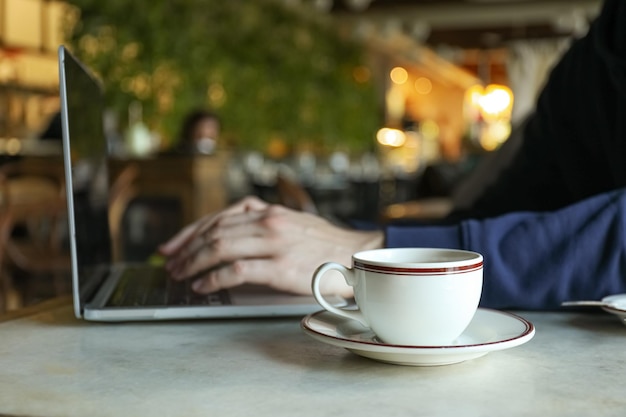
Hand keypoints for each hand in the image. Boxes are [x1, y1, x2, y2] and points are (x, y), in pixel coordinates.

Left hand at [158, 196, 383, 296]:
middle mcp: (268, 222)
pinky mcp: (281, 267)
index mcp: (268, 211)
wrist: (356, 256)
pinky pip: (237, 270)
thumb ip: (261, 220)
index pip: (217, 217)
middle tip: (171, 264)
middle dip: (186, 249)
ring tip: (180, 275)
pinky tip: (203, 284)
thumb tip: (227, 232)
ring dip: (194, 262)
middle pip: (214, 231)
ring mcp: (275, 244)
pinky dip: (214, 277)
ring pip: (221, 246)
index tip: (172, 246)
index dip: (189, 232)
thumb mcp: (291, 220)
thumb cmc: (323, 243)